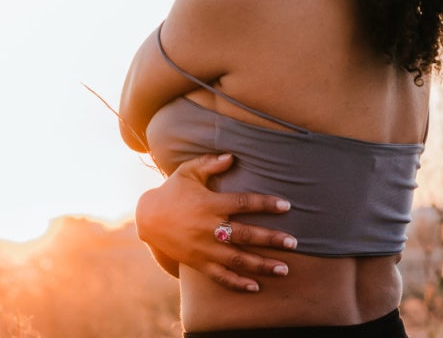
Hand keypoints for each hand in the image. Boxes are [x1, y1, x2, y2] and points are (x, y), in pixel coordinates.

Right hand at [135, 153, 297, 292]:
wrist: (148, 219)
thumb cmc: (172, 191)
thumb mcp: (188, 172)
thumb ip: (210, 163)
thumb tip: (232, 156)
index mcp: (210, 204)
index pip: (243, 203)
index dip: (266, 204)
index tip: (286, 205)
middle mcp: (209, 228)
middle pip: (246, 234)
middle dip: (271, 239)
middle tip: (294, 243)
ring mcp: (204, 248)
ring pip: (237, 259)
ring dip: (262, 265)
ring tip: (284, 269)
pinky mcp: (198, 263)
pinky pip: (220, 276)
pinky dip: (238, 283)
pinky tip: (256, 287)